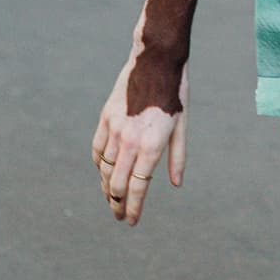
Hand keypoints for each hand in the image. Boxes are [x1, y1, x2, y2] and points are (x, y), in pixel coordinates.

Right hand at [91, 55, 187, 226]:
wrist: (157, 59)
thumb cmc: (175, 92)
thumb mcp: (182, 125)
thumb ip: (178, 156)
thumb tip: (176, 184)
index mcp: (152, 145)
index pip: (137, 187)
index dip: (133, 208)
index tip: (131, 221)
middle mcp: (131, 140)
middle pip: (116, 184)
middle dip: (117, 204)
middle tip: (120, 214)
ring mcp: (115, 128)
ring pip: (103, 169)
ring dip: (106, 187)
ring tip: (111, 197)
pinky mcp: (106, 117)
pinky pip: (97, 148)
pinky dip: (98, 164)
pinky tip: (103, 170)